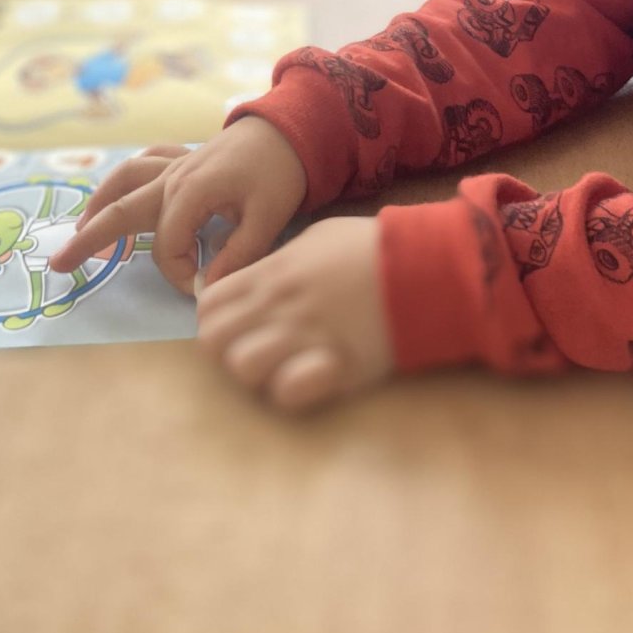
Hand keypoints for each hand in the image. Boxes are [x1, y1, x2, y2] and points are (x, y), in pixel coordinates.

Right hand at [48, 118, 307, 292]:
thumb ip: (237, 256)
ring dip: (100, 203)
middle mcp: (173, 176)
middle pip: (122, 209)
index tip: (197, 287)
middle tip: (60, 264)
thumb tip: (206, 290)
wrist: (293, 129)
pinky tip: (118, 192)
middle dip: (90, 238)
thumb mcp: (268, 218)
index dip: (177, 272)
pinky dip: (126, 178)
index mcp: (192, 191)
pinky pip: (144, 163)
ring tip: (80, 230)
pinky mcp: (183, 157)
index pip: (167, 245)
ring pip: (124, 180)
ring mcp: (175, 163)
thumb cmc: (281, 172)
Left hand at [196, 216, 391, 409]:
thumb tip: (260, 281)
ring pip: (242, 368)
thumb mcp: (316, 239)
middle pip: (214, 342)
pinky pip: (285, 392)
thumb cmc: (370, 246)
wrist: (423, 265)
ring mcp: (303, 335)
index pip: (209, 306)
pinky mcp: (333, 365)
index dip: (217, 321)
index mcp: (272, 273)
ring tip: (285, 367)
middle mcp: (278, 304)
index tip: (238, 327)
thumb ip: (280, 263)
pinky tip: (309, 379)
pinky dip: (291, 391)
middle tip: (258, 351)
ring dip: (259, 374)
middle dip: (228, 351)